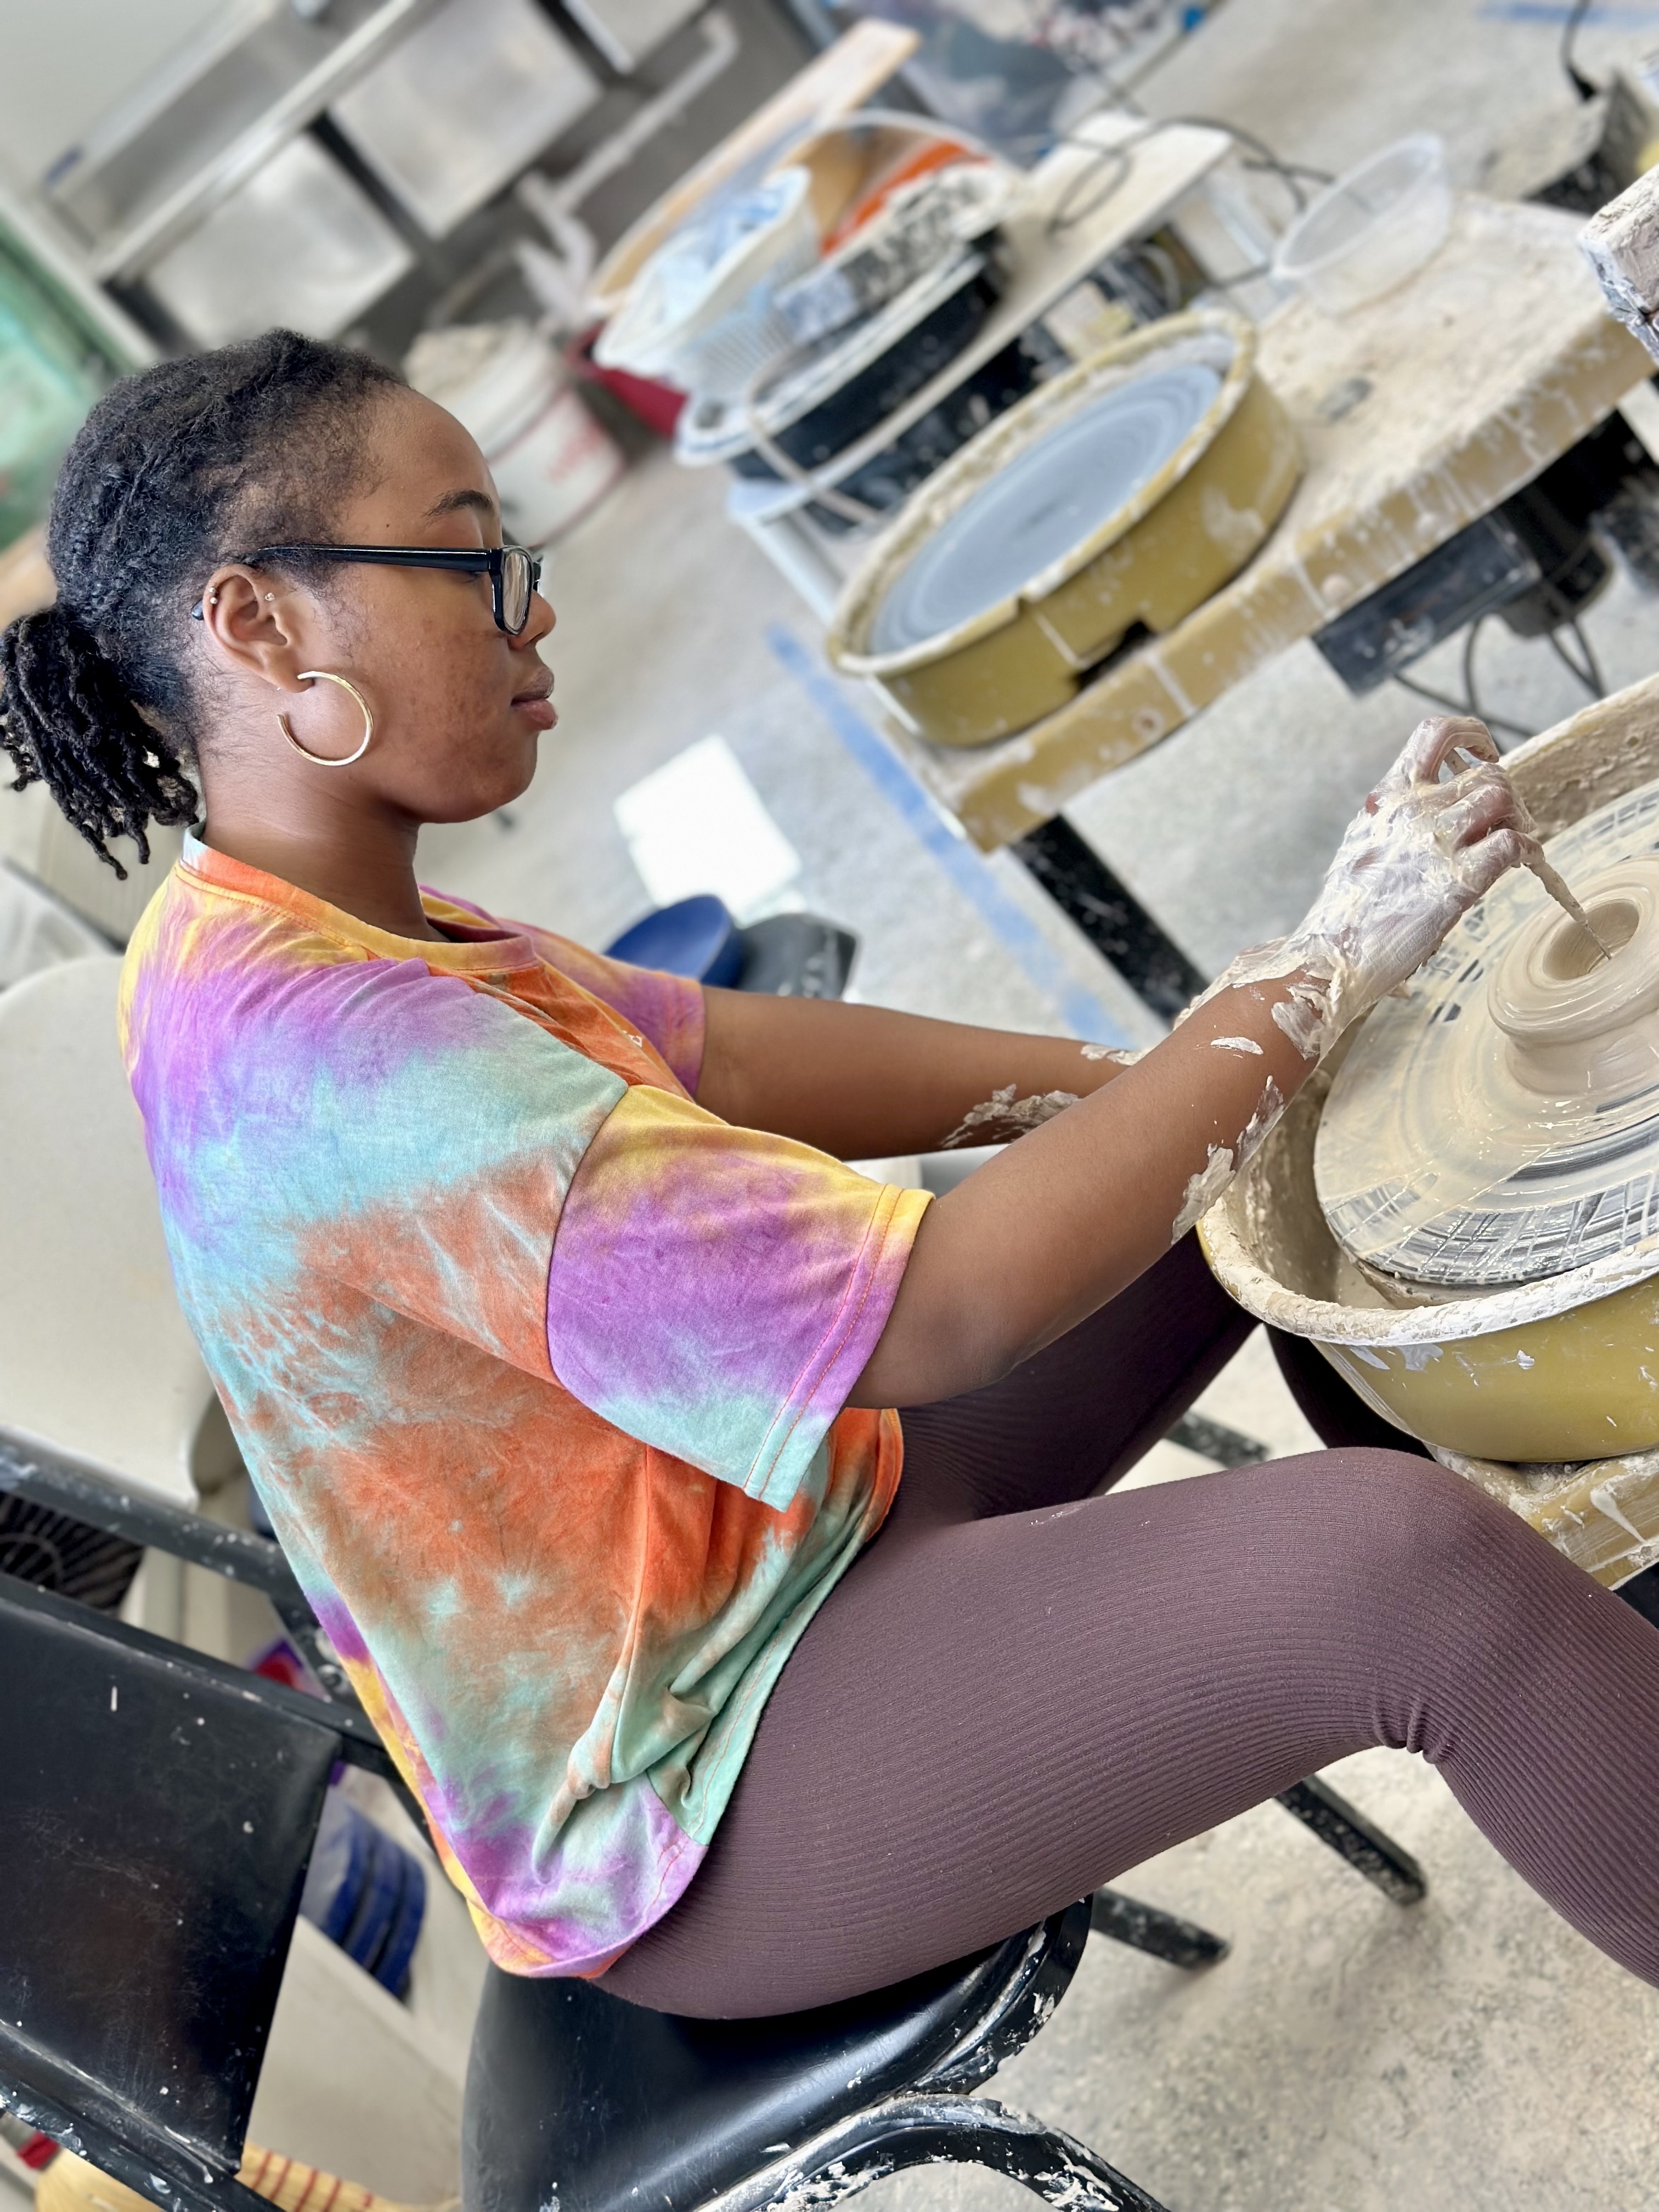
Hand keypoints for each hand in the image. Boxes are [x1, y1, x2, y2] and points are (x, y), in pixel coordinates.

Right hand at [1192, 716, 1535, 1061]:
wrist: (1334, 955)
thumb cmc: (1346, 910)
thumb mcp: (1362, 842)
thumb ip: (1394, 816)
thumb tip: (1428, 807)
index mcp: (1386, 796)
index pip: (1436, 733)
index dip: (1471, 734)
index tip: (1483, 755)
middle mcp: (1413, 809)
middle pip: (1486, 773)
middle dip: (1505, 796)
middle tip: (1503, 824)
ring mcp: (1436, 842)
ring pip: (1502, 798)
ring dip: (1516, 819)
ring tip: (1509, 845)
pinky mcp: (1460, 879)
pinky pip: (1513, 843)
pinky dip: (1524, 851)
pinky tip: (1517, 866)